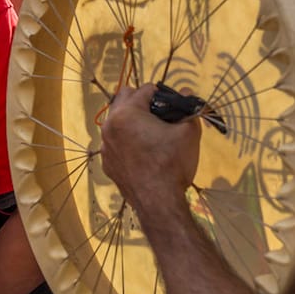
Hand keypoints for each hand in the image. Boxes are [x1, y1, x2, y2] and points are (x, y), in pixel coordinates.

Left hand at [100, 83, 201, 216]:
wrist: (159, 203)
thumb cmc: (173, 163)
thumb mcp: (189, 131)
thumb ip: (188, 108)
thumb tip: (187, 93)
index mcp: (126, 114)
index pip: (146, 90)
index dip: (164, 95)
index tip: (174, 106)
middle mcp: (109, 127)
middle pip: (123, 99)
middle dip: (142, 102)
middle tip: (161, 115)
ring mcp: (105, 147)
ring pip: (117, 121)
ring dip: (133, 121)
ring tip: (152, 134)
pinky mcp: (107, 164)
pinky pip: (115, 143)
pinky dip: (127, 141)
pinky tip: (144, 153)